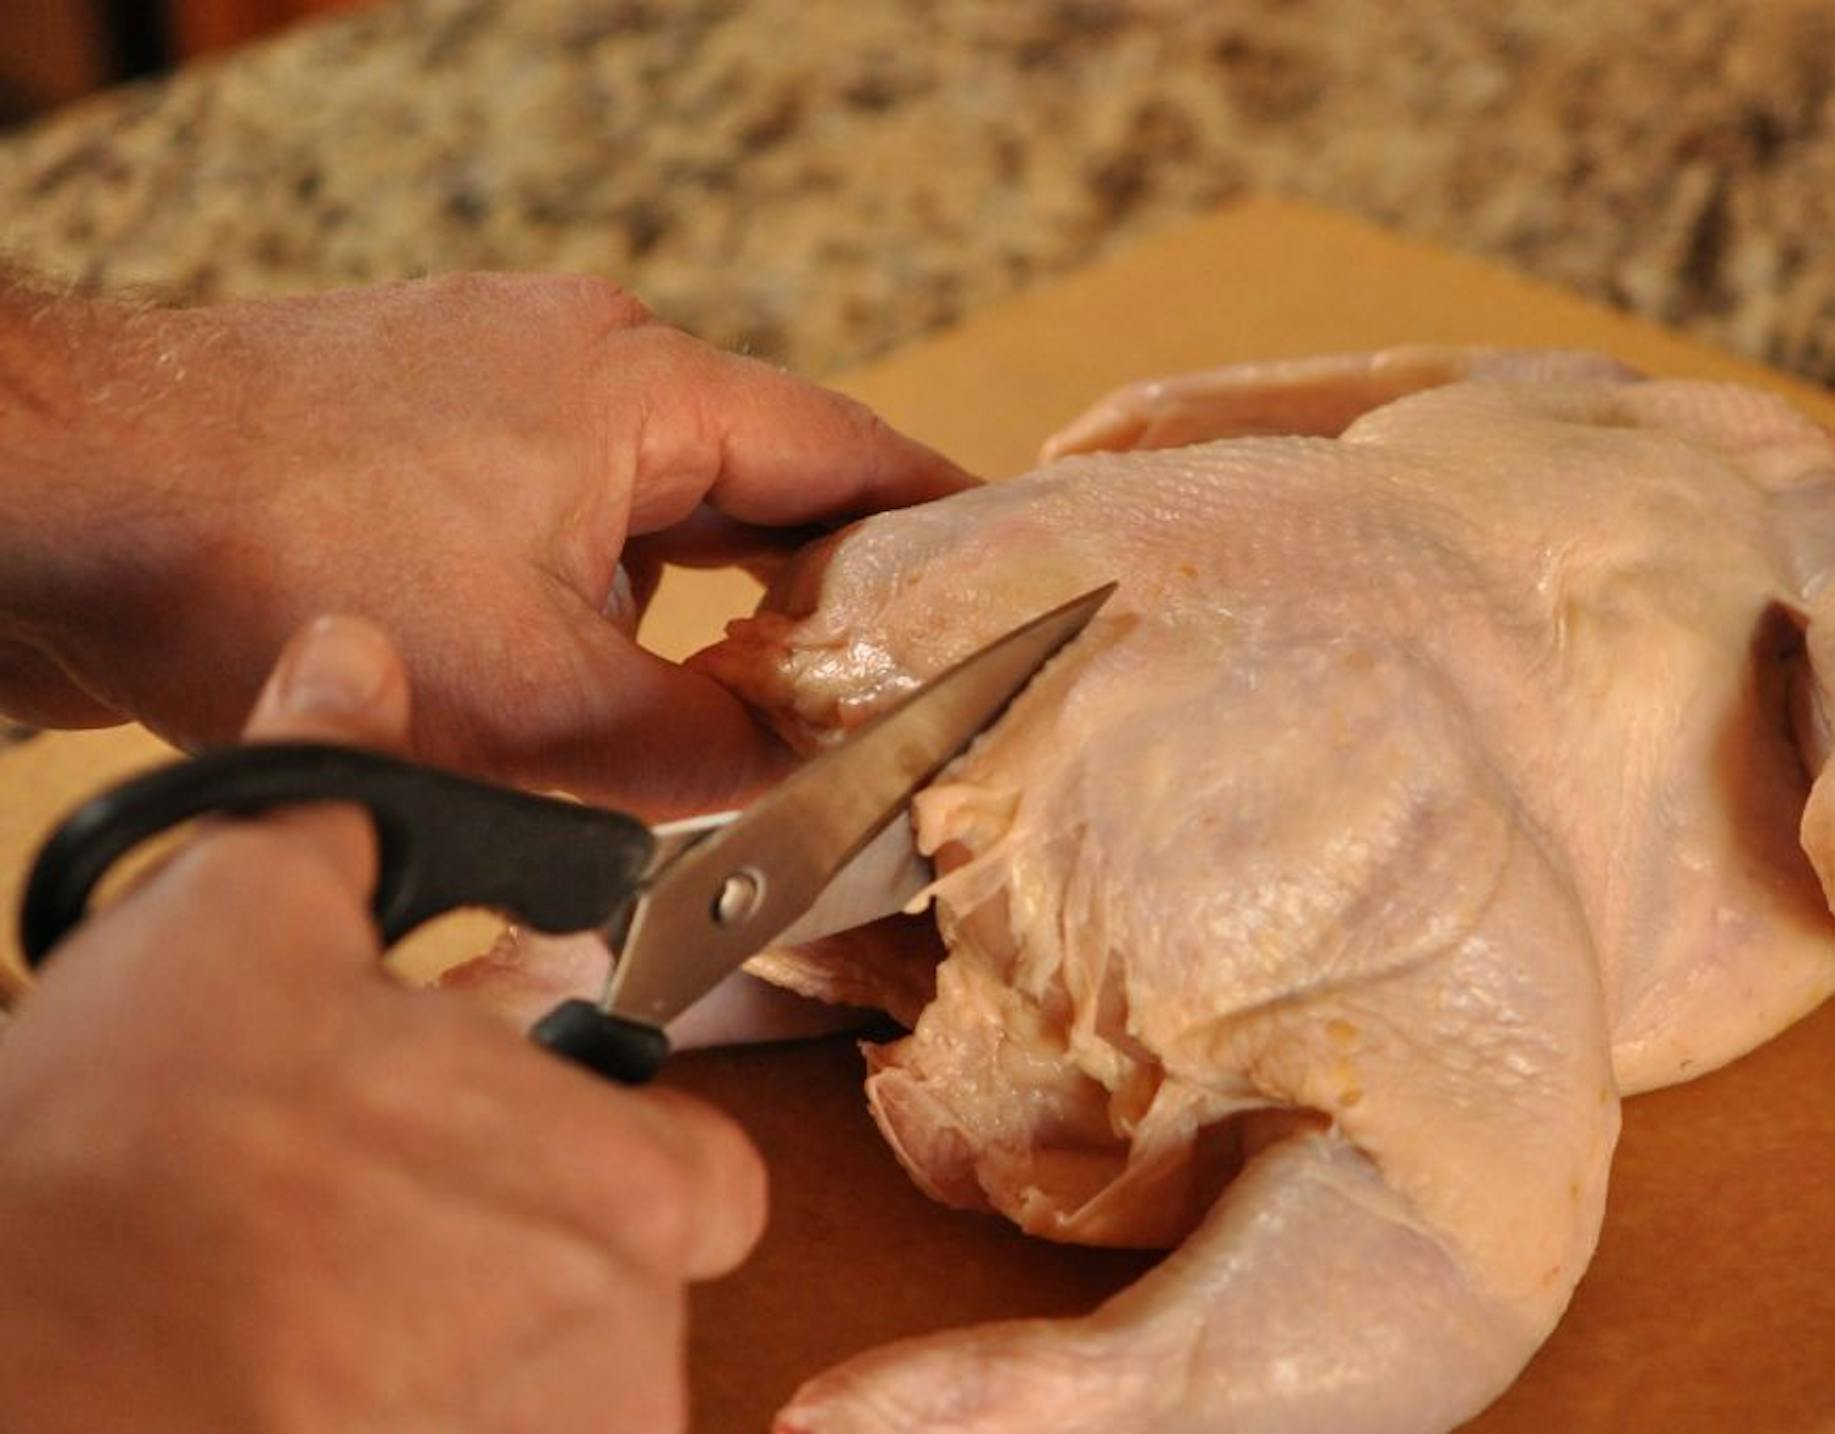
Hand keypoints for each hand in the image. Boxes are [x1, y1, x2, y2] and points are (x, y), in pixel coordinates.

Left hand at [0, 274, 971, 814]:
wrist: (64, 502)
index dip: (946, 530)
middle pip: (762, 477)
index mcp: (647, 383)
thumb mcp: (546, 709)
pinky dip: (609, 593)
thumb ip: (709, 749)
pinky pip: (566, 509)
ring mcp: (494, 381)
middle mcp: (583, 353)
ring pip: (658, 505)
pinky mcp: (418, 427)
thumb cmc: (286, 565)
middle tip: (885, 688)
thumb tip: (805, 778)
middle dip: (821, 588)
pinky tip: (604, 679)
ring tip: (751, 705)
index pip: (856, 452)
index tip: (1011, 594)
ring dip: (704, 602)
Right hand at [0, 617, 763, 1431]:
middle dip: (522, 1253)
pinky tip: (311, 1378)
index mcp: (626, 1187)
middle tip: (385, 1225)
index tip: (530, 1144)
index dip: (624, 1153)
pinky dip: (422, 1411)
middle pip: (621, 1290)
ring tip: (322, 1306)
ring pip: (552, 1389)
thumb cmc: (148, 1166)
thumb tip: (353, 663)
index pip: (711, 1177)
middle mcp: (621, 1344)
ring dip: (466, 1352)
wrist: (41, 1369)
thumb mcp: (236, 926)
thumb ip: (335, 790)